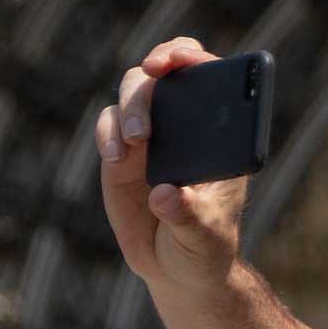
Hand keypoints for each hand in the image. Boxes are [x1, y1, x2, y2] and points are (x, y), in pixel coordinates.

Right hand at [94, 37, 249, 300]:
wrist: (177, 270)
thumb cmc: (204, 248)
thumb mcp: (203, 236)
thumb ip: (188, 215)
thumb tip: (165, 194)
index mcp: (220, 137)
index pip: (211, 79)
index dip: (197, 58)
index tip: (183, 60)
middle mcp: (184, 127)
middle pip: (167, 74)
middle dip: (159, 65)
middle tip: (154, 75)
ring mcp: (150, 136)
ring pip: (134, 91)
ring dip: (133, 105)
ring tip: (137, 141)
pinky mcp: (120, 153)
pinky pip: (108, 124)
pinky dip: (108, 132)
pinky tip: (117, 156)